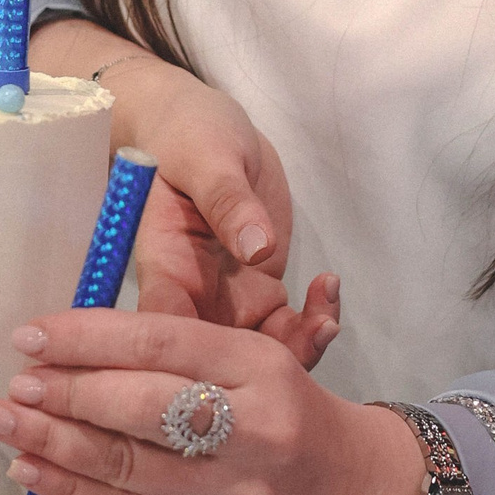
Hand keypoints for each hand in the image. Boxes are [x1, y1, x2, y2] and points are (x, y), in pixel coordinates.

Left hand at [0, 306, 426, 494]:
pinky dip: (72, 490)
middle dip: (64, 393)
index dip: (87, 337)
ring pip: (127, 465)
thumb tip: (71, 348)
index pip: (161, 343)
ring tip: (3, 423)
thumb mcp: (258, 361)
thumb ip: (180, 354)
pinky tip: (30, 470)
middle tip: (13, 384)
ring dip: (52, 444)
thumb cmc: (293, 413)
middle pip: (140, 407)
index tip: (31, 335)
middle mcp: (254, 430)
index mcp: (261, 367)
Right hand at [30, 25, 340, 364]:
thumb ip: (229, 202)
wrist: (207, 127)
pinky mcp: (258, 290)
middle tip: (319, 333)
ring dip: (298, 349)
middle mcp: (190, 296)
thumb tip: (257, 248)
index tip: (245, 367)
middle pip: (216, 359)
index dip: (196, 364)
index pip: (168, 333)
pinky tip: (330, 289)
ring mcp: (226, 298)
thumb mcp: (208, 156)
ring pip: (256, 353)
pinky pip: (284, 328)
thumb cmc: (188, 132)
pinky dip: (312, 322)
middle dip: (266, 365)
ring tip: (330, 316)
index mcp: (164, 268)